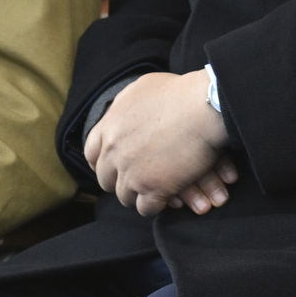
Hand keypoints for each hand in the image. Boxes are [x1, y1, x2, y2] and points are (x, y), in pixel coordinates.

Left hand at [84, 70, 229, 216]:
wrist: (205, 107)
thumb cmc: (180, 93)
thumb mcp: (142, 88)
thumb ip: (125, 105)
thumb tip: (119, 112)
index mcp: (110, 126)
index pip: (91, 153)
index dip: (101, 161)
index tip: (113, 166)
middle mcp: (114, 150)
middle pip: (105, 178)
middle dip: (119, 180)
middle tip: (136, 178)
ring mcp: (131, 171)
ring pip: (124, 196)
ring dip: (138, 194)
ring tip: (154, 189)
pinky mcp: (152, 188)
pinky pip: (145, 208)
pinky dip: (155, 205)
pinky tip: (167, 197)